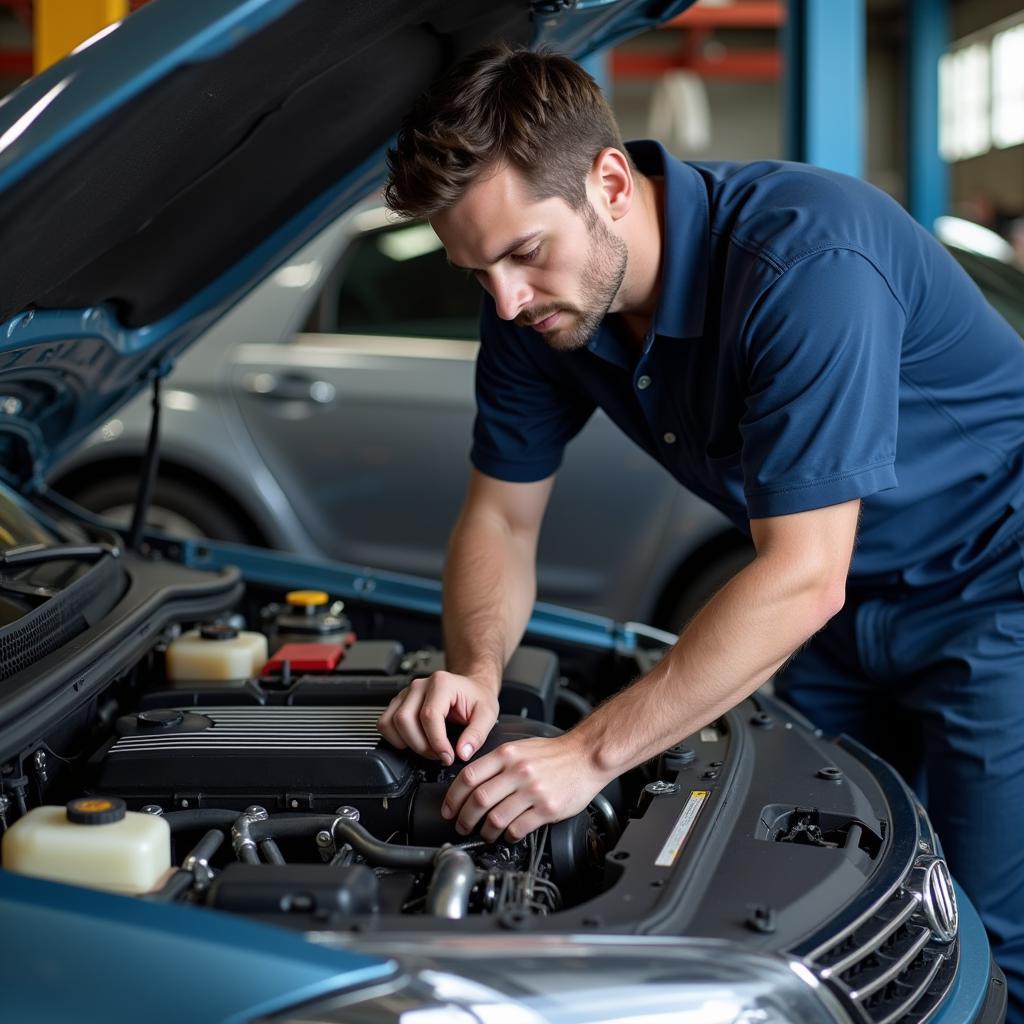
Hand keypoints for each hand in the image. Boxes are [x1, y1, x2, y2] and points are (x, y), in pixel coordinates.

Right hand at [377, 671, 498, 765]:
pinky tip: (413, 742)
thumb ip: (477, 734)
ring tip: (428, 749)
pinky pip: (385, 722)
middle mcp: (419, 685)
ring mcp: (406, 693)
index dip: (436, 742)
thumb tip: (462, 753)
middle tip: (439, 755)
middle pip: (405, 719)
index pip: (429, 716)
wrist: (470, 688)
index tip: (447, 756)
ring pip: (391, 722)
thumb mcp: (487, 714)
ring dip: (407, 743)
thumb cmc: (476, 698)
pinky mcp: (399, 702)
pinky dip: (394, 738)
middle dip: (421, 746)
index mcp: (442, 683)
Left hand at [442, 733, 612, 842]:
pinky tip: (508, 834)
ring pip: (496, 818)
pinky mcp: (546, 809)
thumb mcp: (520, 746)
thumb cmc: (554, 753)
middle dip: (464, 819)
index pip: (468, 776)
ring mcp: (533, 791)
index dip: (453, 797)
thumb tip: (471, 782)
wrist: (586, 756)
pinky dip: (508, 836)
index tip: (449, 809)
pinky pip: (518, 828)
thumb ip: (497, 762)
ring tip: (485, 833)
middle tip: (462, 826)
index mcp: (507, 753)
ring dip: (485, 831)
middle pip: (478, 800)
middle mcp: (518, 771)